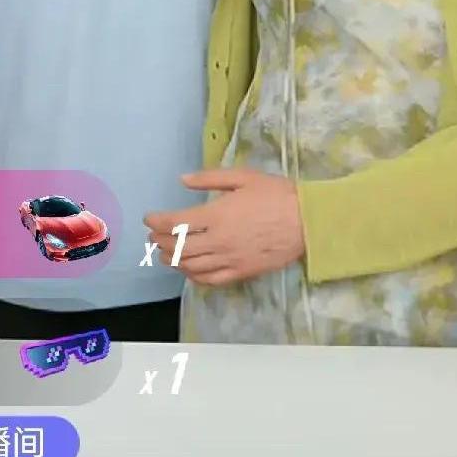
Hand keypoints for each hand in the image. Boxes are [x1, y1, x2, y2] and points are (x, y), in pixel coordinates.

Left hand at [143, 169, 304, 286]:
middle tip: (152, 235)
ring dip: (172, 260)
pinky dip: (193, 276)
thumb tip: (183, 180)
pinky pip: (210, 280)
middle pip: (178, 247)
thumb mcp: (243, 177)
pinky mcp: (241, 273)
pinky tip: (188, 269)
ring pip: (190, 266)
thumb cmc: (277, 194)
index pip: (176, 223)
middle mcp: (219, 241)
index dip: (157, 221)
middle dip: (159, 241)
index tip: (148, 217)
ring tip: (163, 252)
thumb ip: (210, 179)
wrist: (308, 222)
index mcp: (217, 215)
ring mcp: (230, 260)